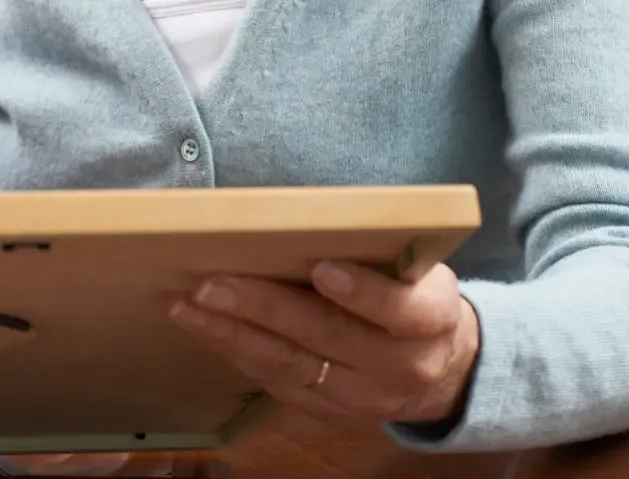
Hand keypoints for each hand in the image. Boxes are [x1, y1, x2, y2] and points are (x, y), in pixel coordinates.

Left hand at [168, 261, 479, 426]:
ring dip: (232, 334)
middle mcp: (401, 366)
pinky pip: (276, 384)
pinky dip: (236, 353)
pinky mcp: (330, 415)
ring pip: (292, 366)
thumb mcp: (415, 268)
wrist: (441, 370)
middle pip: (329, 336)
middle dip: (265, 308)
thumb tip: (297, 212)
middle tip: (212, 285)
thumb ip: (374, 248)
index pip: (402, 309)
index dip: (364, 292)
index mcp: (433, 320)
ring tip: (187, 306)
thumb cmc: (413, 293)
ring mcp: (363, 398)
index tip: (323, 269)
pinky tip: (202, 328)